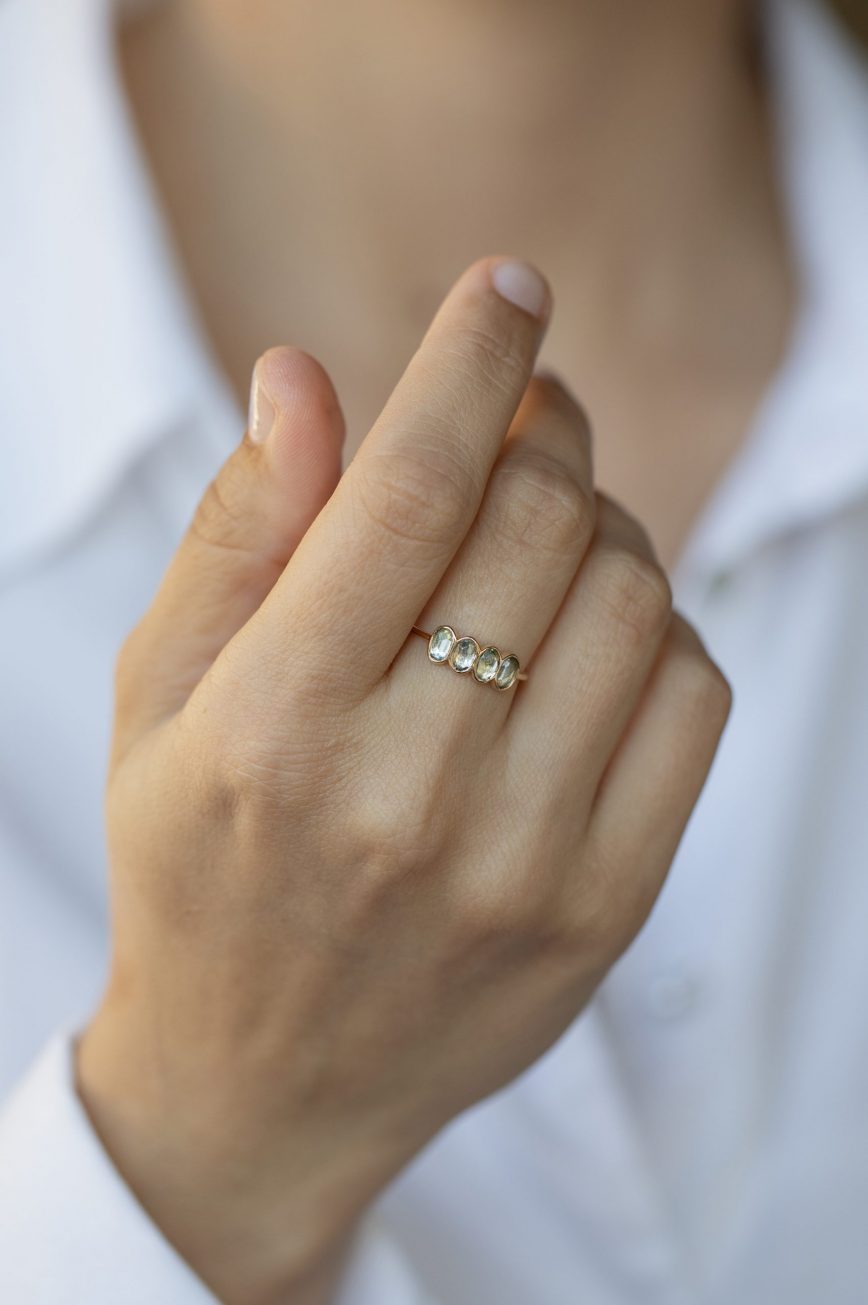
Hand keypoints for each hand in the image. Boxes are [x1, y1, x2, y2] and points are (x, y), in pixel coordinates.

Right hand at [78, 256, 731, 1304]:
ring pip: (635, 598)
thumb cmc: (198, 869)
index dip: (471, 359)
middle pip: (541, 524)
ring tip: (547, 536)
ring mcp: (522, 861)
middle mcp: (406, 794)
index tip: (508, 286)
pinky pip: (691, 701)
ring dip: (605, 523)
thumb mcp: (157, 702)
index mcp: (274, 724)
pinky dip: (659, 629)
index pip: (406, 487)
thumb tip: (307, 377)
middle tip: (523, 417)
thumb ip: (237, 535)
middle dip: (545, 429)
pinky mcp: (604, 907)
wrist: (264, 1083)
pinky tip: (591, 642)